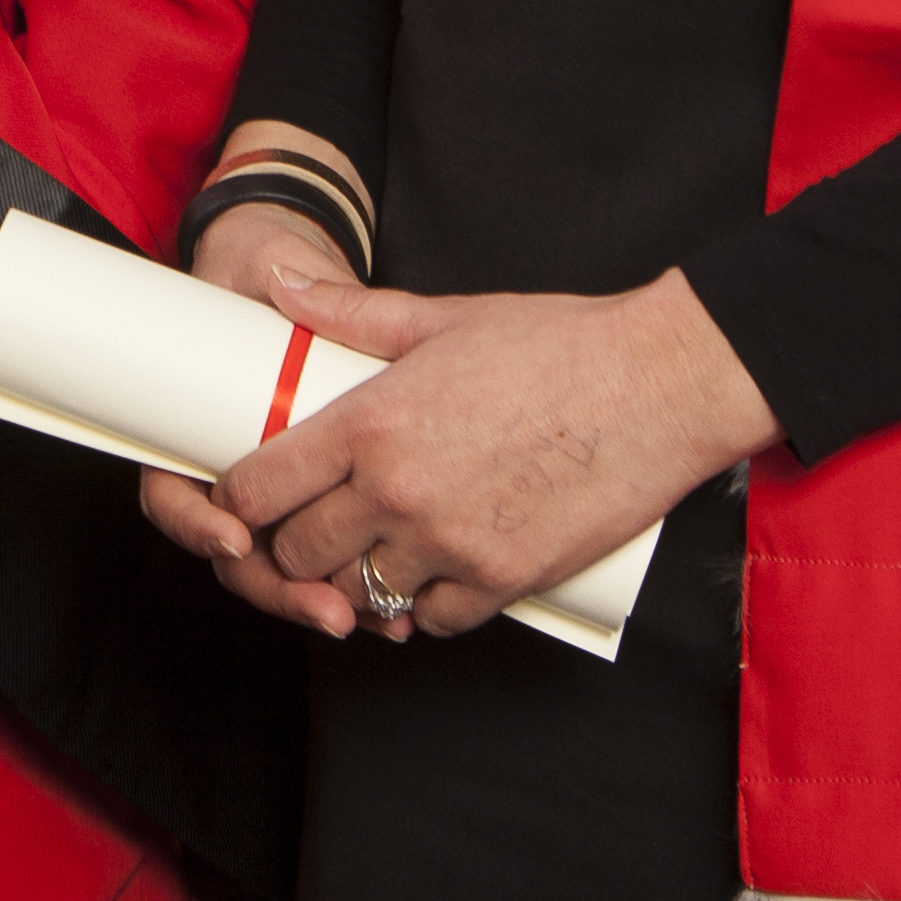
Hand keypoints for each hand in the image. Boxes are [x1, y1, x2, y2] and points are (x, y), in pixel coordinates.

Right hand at [136, 198, 380, 638]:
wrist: (297, 283)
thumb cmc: (265, 278)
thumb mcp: (269, 272)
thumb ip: (278, 279)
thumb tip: (282, 279)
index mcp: (193, 429)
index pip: (172, 497)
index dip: (196, 526)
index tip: (234, 536)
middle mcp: (230, 474)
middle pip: (234, 557)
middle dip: (276, 588)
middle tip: (325, 607)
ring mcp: (279, 498)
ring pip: (282, 573)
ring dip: (320, 602)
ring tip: (373, 617)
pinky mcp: (327, 509)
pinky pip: (330, 569)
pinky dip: (362, 597)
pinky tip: (400, 612)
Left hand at [213, 265, 776, 643]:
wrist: (660, 384)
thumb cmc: (555, 343)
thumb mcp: (441, 317)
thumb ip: (349, 311)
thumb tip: (279, 282)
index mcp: (371, 424)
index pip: (260, 490)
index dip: (240, 500)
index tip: (249, 495)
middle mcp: (399, 493)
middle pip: (298, 555)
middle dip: (289, 546)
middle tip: (303, 526)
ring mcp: (451, 545)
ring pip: (357, 595)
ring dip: (351, 580)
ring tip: (363, 551)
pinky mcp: (503, 581)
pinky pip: (430, 618)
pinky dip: (418, 605)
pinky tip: (421, 576)